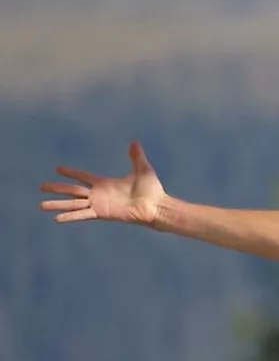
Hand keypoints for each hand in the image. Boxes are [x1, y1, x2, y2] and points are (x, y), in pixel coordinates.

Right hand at [39, 141, 165, 225]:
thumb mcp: (142, 169)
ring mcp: (99, 204)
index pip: (83, 176)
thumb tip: (134, 142)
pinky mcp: (101, 213)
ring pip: (73, 203)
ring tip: (41, 205)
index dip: (71, 173)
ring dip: (57, 204)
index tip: (58, 169)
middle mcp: (99, 194)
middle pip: (72, 190)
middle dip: (57, 188)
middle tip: (41, 186)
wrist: (156, 206)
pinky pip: (82, 214)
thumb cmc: (151, 190)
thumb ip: (136, 156)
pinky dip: (70, 216)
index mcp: (105, 184)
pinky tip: (56, 218)